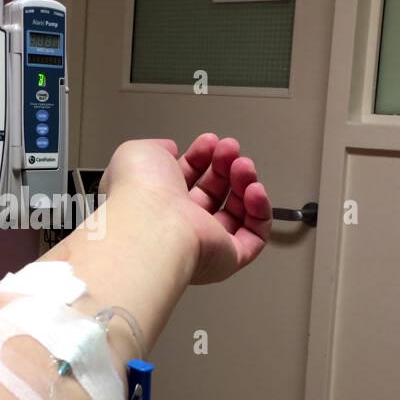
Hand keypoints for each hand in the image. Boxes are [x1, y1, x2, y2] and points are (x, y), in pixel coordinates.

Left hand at [101, 134, 271, 284]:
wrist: (151, 224)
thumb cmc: (138, 192)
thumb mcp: (140, 152)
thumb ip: (158, 148)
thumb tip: (171, 149)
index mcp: (156, 202)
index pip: (187, 179)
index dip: (201, 157)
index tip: (210, 141)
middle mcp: (178, 225)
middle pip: (213, 193)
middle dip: (225, 165)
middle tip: (229, 150)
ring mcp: (203, 242)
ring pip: (235, 212)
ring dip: (244, 182)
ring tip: (243, 166)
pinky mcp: (227, 258)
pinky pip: (254, 236)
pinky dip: (260, 211)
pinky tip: (254, 189)